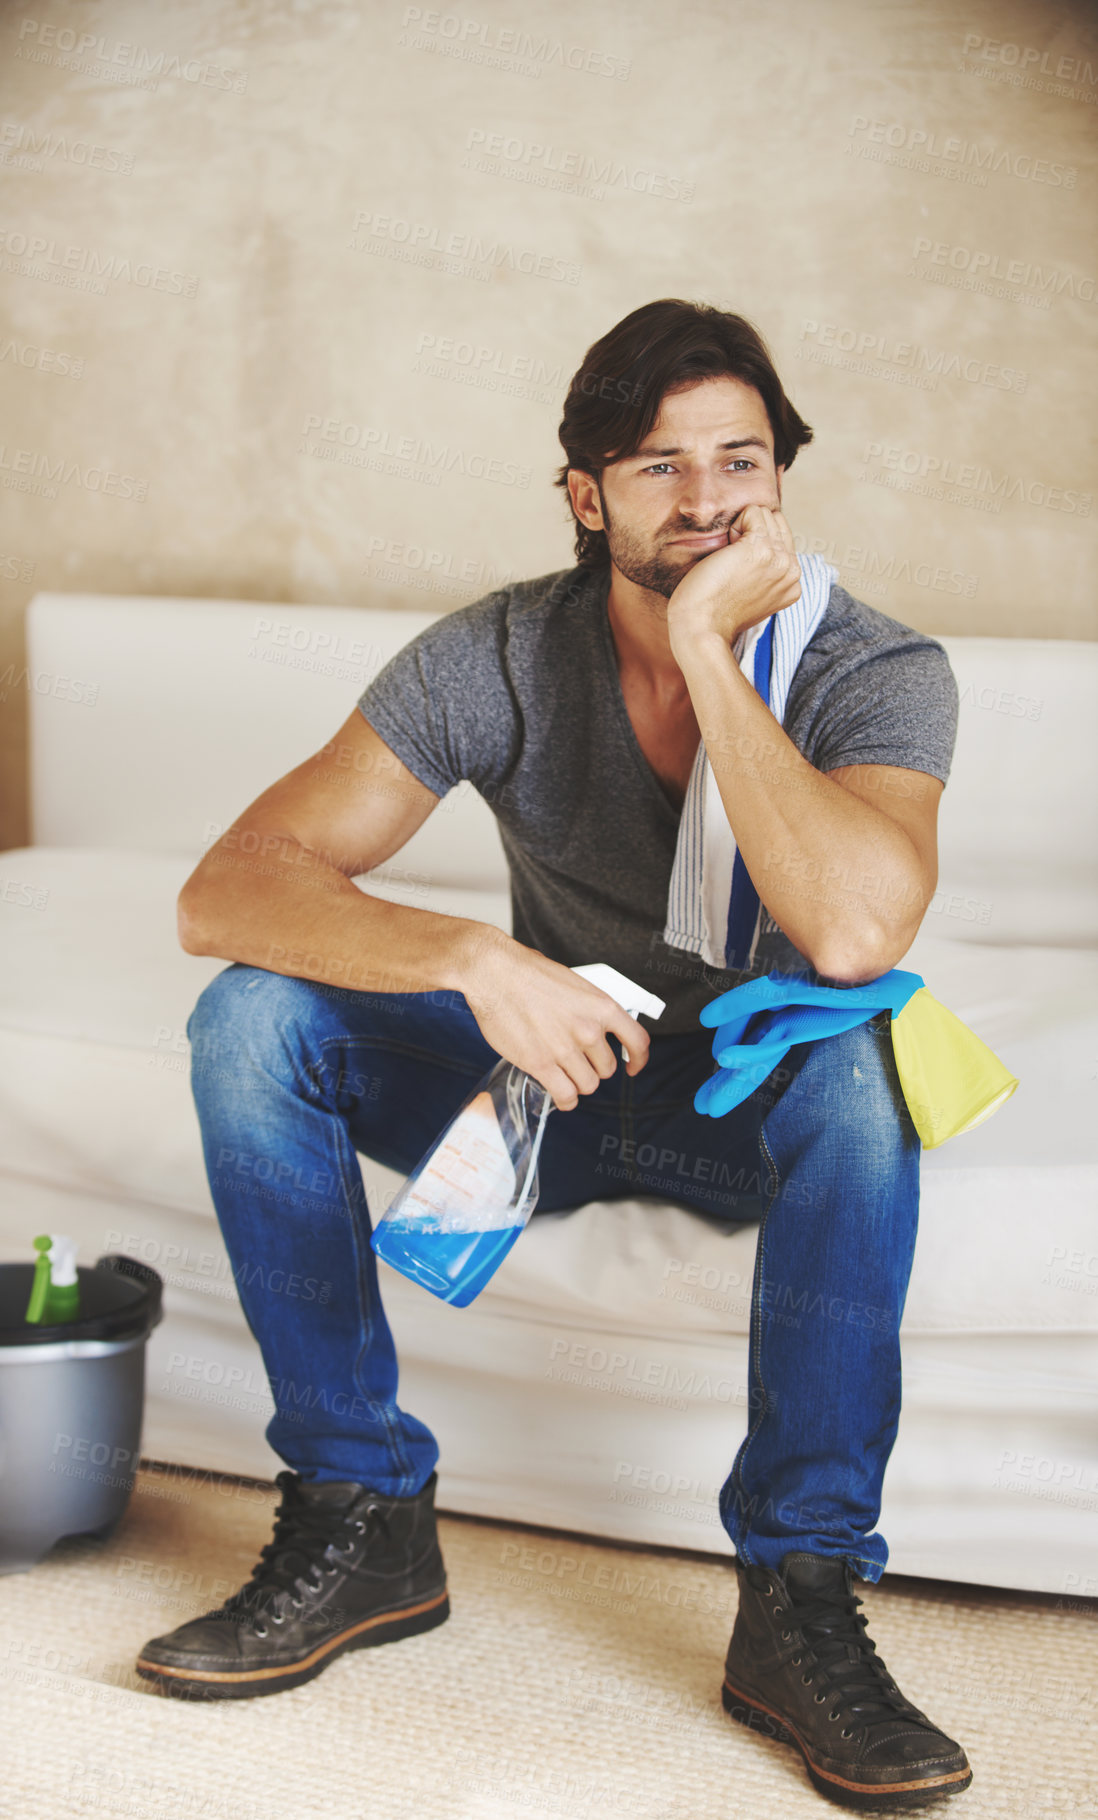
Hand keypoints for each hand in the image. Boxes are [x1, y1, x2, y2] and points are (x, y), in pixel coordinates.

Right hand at [462, 934, 649, 1109]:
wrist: (495, 973)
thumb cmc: (528, 973)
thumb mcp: (574, 985)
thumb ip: (589, 1010)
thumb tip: (595, 1030)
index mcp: (602, 1006)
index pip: (638, 1042)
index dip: (638, 1059)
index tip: (633, 1066)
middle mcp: (589, 1030)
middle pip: (607, 1068)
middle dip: (593, 1067)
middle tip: (577, 1061)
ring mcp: (565, 1049)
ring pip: (587, 1085)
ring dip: (577, 1082)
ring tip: (564, 1074)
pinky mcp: (541, 1063)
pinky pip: (565, 1095)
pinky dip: (565, 1100)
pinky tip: (560, 1094)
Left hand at [666, 505, 800, 660]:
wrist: (701, 627)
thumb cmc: (715, 611)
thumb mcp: (753, 593)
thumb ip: (767, 572)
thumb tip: (764, 545)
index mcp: (793, 584)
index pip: (783, 538)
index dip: (756, 546)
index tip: (740, 574)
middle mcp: (792, 571)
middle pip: (776, 522)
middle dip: (751, 534)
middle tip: (732, 566)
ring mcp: (780, 559)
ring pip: (765, 514)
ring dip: (742, 530)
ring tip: (729, 561)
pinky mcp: (761, 548)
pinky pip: (752, 512)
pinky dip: (734, 525)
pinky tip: (725, 553)